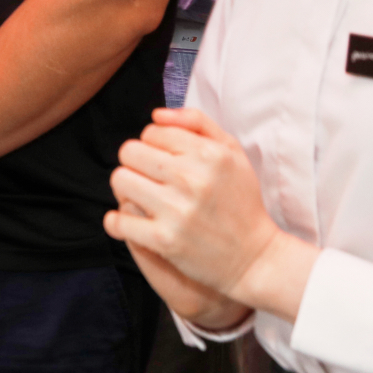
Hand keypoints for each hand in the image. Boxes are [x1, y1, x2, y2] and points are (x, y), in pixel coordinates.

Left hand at [105, 108, 313, 319]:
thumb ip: (197, 122)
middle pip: (129, 152)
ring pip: (120, 180)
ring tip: (143, 198)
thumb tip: (156, 115)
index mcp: (209, 153)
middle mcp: (192, 178)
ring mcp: (176, 210)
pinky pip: (117, 221)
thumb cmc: (240, 200)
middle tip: (150, 179)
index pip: (151, 131)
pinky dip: (117, 223)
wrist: (256, 257)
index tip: (166, 161)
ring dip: (127, 189)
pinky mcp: (164, 240)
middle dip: (136, 163)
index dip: (155, 144)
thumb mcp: (232, 152)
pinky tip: (133, 223)